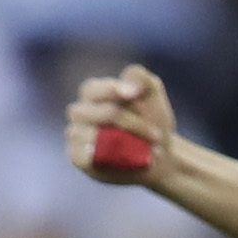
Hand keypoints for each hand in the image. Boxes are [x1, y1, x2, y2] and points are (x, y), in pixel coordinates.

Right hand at [66, 64, 175, 182]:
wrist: (161, 156)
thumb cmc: (153, 122)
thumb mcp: (152, 95)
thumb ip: (141, 78)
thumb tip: (130, 85)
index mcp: (92, 94)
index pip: (94, 89)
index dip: (114, 90)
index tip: (136, 94)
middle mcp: (79, 113)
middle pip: (98, 113)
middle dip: (131, 122)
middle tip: (157, 134)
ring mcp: (76, 135)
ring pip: (92, 135)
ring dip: (127, 143)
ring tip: (152, 150)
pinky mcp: (78, 158)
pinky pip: (84, 156)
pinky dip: (112, 157)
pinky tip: (132, 158)